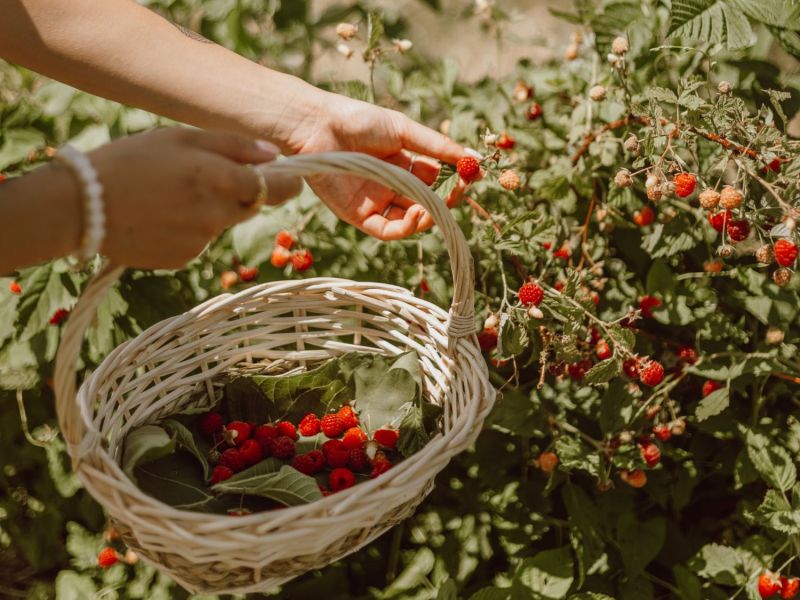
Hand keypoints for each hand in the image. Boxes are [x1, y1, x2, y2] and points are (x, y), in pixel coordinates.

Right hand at [90, 128, 300, 268]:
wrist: (81, 206)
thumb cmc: (131, 160)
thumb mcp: (181, 138)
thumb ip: (234, 146)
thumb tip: (275, 155)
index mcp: (220, 179)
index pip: (277, 188)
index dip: (288, 184)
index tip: (289, 179)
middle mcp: (218, 215)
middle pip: (251, 206)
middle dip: (239, 193)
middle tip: (204, 177)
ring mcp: (202, 242)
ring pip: (222, 223)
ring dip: (210, 210)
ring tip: (169, 195)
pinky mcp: (184, 259)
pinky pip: (199, 241)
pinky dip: (188, 229)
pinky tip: (159, 216)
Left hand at [286, 92, 467, 239]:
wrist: (317, 126)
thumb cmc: (358, 120)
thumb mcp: (404, 130)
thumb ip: (437, 146)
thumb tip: (473, 158)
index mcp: (402, 163)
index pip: (435, 180)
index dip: (453, 181)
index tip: (469, 176)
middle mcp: (390, 185)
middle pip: (425, 202)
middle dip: (444, 201)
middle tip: (458, 193)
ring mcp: (375, 202)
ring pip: (410, 220)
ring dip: (428, 217)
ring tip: (436, 205)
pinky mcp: (358, 216)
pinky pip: (388, 230)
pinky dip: (407, 228)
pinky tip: (417, 214)